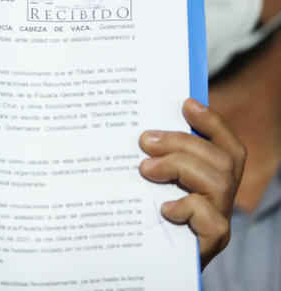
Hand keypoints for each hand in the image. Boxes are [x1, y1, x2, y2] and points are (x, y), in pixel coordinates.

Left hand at [139, 97, 245, 267]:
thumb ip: (153, 156)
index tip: (186, 104)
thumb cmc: (144, 212)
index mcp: (211, 176)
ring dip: (179, 167)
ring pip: (218, 182)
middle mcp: (221, 196)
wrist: (145, 261)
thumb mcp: (149, 180)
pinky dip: (187, 207)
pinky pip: (212, 219)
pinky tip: (164, 208)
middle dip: (182, 143)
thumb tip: (139, 128)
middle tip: (145, 141)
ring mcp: (219, 218)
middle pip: (221, 159)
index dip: (212, 123)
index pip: (227, 144)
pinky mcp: (211, 241)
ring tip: (146, 169)